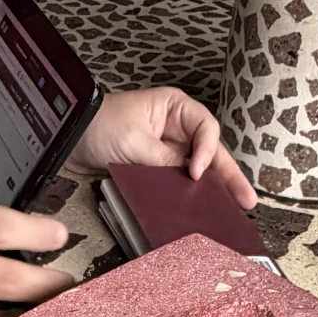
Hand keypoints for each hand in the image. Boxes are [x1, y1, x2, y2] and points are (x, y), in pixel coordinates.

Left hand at [70, 87, 256, 209]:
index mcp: (175, 108)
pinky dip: (194, 194)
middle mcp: (178, 127)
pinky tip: (207, 208)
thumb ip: (164, 161)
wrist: (71, 138)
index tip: (195, 172)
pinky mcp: (159, 167)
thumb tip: (188, 180)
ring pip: (201, 168)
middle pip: (211, 151)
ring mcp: (170, 148)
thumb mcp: (135, 142)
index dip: (205, 151)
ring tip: (236, 208)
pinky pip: (181, 180)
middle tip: (245, 200)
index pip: (205, 129)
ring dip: (217, 187)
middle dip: (228, 175)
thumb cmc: (99, 126)